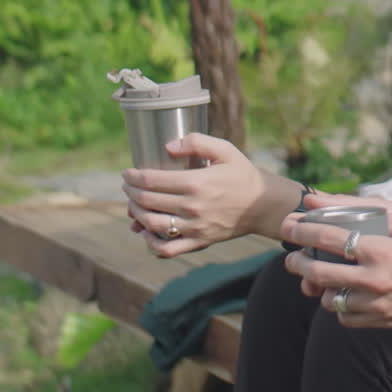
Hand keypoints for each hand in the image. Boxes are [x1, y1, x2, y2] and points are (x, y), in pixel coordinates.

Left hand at [121, 133, 266, 256]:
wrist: (264, 204)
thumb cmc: (243, 174)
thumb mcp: (225, 150)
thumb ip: (197, 142)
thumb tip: (168, 147)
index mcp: (197, 182)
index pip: (151, 180)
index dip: (133, 176)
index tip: (128, 173)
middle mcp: (193, 207)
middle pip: (147, 201)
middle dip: (131, 192)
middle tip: (129, 185)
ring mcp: (195, 227)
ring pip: (151, 224)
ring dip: (135, 213)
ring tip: (134, 205)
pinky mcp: (199, 242)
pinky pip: (167, 250)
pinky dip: (150, 243)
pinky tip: (146, 231)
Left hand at [280, 205, 391, 346]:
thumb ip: (373, 208)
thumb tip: (334, 198)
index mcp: (384, 249)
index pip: (327, 236)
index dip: (302, 227)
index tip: (289, 222)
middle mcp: (376, 281)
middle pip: (319, 273)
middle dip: (298, 262)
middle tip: (291, 255)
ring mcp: (381, 307)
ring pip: (331, 300)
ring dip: (319, 286)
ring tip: (318, 275)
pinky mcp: (389, 323)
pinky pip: (350, 319)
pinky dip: (341, 306)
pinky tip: (347, 294)